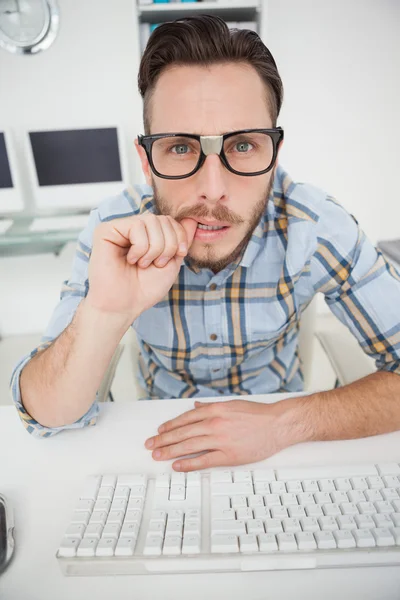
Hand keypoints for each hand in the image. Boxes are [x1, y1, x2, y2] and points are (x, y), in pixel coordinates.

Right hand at [86, 214, 196, 321]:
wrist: (125, 305)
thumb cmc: (145, 288)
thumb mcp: (172, 262)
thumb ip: (181, 240)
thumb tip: (192, 219)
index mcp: (147, 234)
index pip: (170, 220)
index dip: (179, 238)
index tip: (172, 260)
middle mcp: (132, 227)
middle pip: (163, 219)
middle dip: (168, 245)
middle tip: (155, 264)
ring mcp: (119, 227)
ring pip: (150, 220)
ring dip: (154, 249)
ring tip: (142, 264)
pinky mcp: (106, 230)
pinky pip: (136, 226)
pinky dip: (140, 248)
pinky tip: (130, 260)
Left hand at [144, 399, 295, 471]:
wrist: (278, 424)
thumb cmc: (258, 415)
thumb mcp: (232, 404)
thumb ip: (212, 407)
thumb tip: (197, 408)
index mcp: (215, 410)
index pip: (186, 418)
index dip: (170, 426)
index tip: (160, 431)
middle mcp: (215, 423)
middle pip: (182, 432)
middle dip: (164, 439)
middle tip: (151, 444)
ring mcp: (220, 440)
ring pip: (189, 446)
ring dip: (170, 451)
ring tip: (158, 455)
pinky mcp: (228, 455)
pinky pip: (204, 460)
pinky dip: (189, 464)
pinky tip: (178, 466)